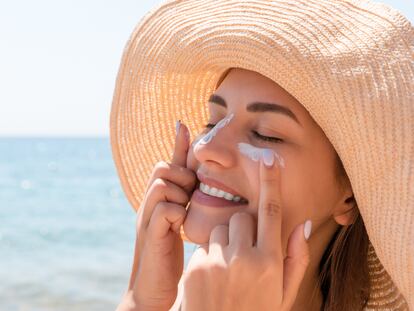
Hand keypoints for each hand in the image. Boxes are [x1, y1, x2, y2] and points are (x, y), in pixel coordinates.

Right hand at [118, 121, 195, 310]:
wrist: (153, 289)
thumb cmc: (170, 256)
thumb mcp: (180, 224)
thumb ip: (187, 203)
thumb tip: (199, 185)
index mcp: (159, 200)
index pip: (168, 164)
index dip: (177, 144)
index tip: (183, 123)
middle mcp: (150, 204)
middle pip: (162, 167)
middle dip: (181, 174)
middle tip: (190, 194)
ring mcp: (147, 217)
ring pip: (162, 183)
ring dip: (179, 192)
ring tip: (185, 210)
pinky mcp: (150, 234)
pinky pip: (164, 207)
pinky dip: (176, 212)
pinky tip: (181, 226)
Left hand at [181, 151, 311, 310]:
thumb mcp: (283, 293)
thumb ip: (296, 258)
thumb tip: (304, 224)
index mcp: (270, 262)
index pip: (272, 212)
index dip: (271, 182)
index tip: (269, 158)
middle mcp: (244, 258)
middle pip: (241, 217)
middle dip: (243, 228)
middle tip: (244, 254)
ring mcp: (218, 262)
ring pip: (220, 229)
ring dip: (225, 242)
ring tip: (227, 270)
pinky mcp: (195, 267)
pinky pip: (204, 246)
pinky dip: (209, 256)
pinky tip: (212, 279)